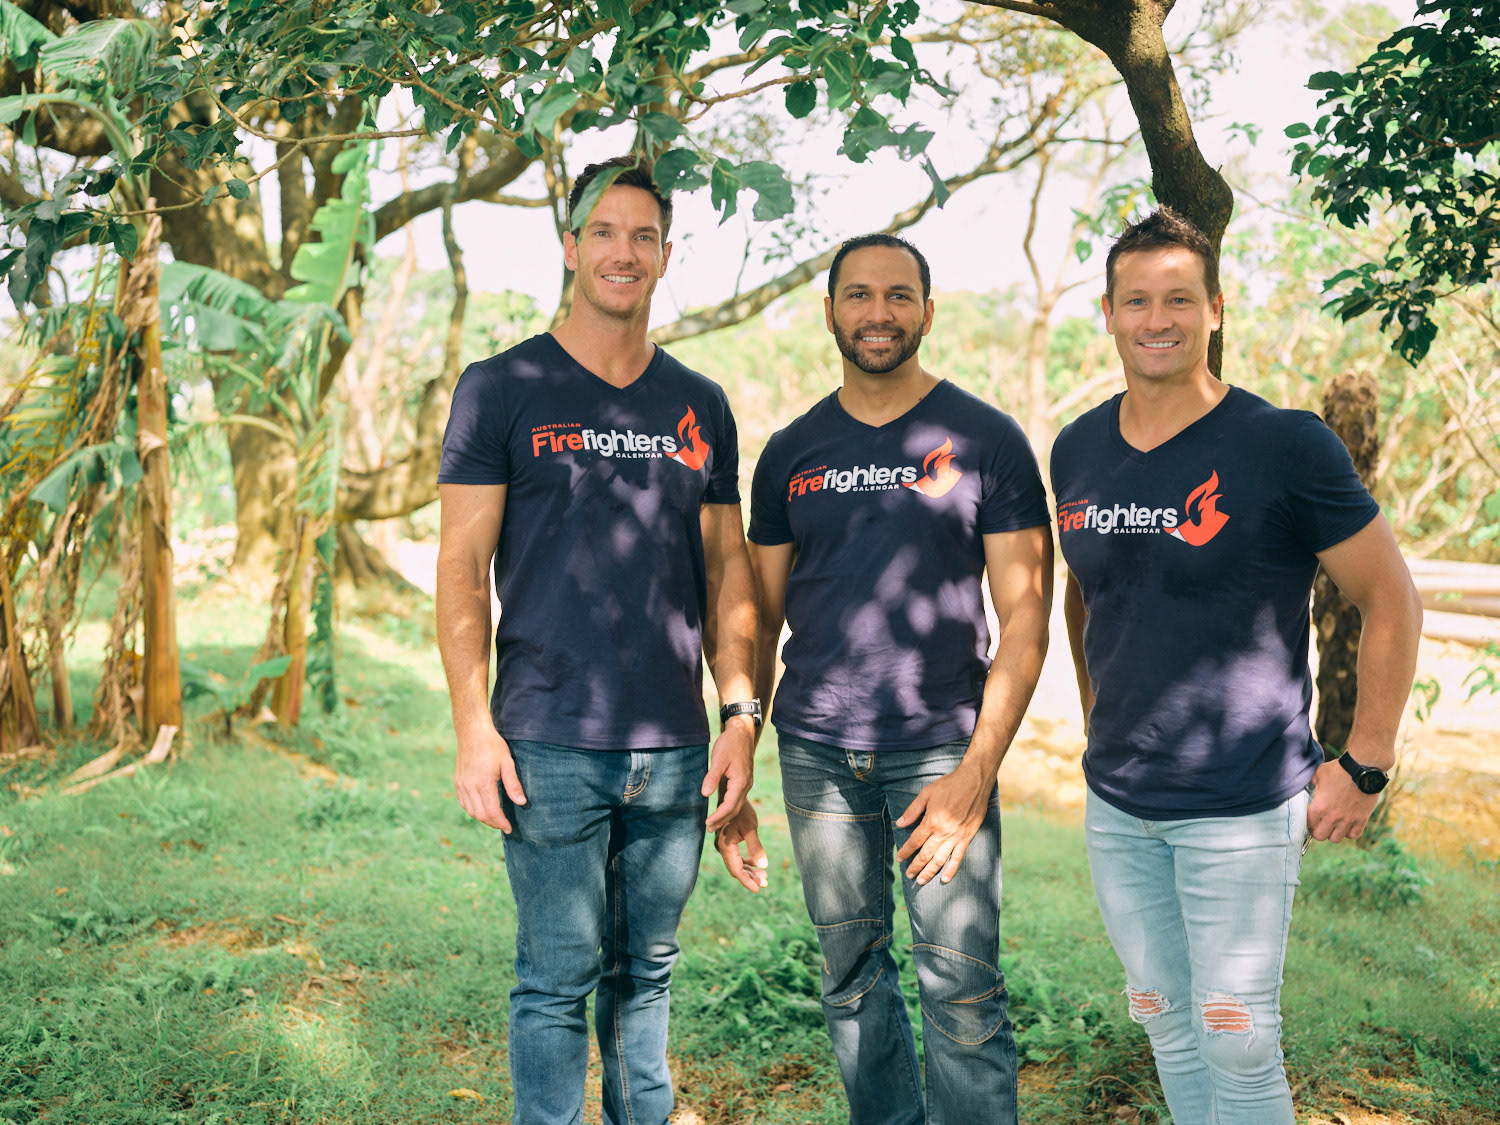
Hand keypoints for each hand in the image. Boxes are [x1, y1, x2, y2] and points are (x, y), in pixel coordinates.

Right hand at [453, 721, 525, 832]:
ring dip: (483, 818)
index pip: (492, 811)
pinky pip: (464, 803)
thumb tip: (522, 802)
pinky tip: (482, 808)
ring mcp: (461, 785)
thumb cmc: (492, 745)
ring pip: (470, 811)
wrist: (472, 732)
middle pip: (480, 815)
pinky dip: (473, 810)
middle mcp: (469, 787)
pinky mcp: (457, 782)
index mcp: (483, 783)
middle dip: (493, 823)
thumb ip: (513, 784)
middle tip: (504, 825)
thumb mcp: (507, 763)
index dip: (501, 822)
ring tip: (495, 818)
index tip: (509, 827)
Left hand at [703, 716, 755, 830]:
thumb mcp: (718, 759)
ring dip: (725, 815)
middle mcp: (746, 785)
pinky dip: (728, 807)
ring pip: (737, 805)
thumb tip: (705, 794)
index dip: (718, 816)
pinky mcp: (743, 780)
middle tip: (709, 829)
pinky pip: (737, 798)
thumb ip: (712, 777)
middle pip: (735, 809)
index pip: (730, 806)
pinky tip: (720, 810)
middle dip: (722, 820)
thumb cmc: (729, 744)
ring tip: (713, 824)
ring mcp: (745, 783)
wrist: (741, 732)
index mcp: (741, 782)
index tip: (707, 823)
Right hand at [714, 802, 767, 892]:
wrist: (732, 796)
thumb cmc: (741, 811)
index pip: (737, 870)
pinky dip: (746, 862)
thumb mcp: (751, 828)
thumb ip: (756, 847)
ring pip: (736, 864)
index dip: (747, 881)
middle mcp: (721, 848)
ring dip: (749, 871)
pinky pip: (736, 857)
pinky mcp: (727, 841)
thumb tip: (764, 865)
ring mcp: (723, 845)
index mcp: (726, 846)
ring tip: (764, 876)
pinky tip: (756, 865)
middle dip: (750, 878)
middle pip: (736, 869)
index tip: (759, 889)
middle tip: (765, 884)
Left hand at [895, 763, 993, 885]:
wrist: (974, 782)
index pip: (915, 841)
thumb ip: (913, 810)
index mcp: (931, 821)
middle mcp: (943, 832)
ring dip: (929, 872)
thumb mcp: (926, 793)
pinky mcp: (967, 837)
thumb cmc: (949, 785)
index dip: (905, 851)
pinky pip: (958, 857)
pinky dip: (951, 869)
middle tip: (908, 874)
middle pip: (926, 854)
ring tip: (921, 880)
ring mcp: (956, 836)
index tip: (899, 858)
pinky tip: (944, 878)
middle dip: (915, 866)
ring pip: (940, 859)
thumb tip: (900, 823)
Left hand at [1306, 758, 1381, 843]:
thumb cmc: (1339, 770)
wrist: (1362, 769)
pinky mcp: (1362, 819)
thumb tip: (1311, 788)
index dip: (1308, 823)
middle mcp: (1332, 816)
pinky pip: (1354, 835)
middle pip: (1320, 836)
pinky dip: (1350, 832)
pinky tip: (1348, 824)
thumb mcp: (1318, 774)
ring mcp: (1348, 819)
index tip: (1311, 819)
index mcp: (1319, 806)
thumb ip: (1312, 783)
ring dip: (1334, 833)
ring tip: (1334, 825)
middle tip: (1321, 824)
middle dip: (1318, 831)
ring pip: (1336, 839)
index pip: (1308, 824)